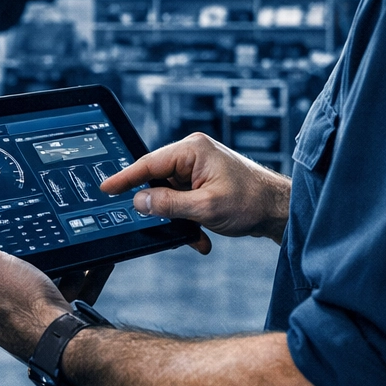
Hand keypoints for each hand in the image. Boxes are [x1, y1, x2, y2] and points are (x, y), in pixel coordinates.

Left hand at [0, 202, 69, 358]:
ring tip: (51, 259)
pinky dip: (53, 276)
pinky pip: (35, 285)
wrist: (59, 342)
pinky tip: (69, 273)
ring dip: (35, 258)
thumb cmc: (22, 305)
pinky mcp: (20, 313)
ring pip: (14, 268)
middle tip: (21, 237)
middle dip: (3, 241)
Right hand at [100, 132, 289, 242]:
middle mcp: (192, 154)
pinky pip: (181, 200)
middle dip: (160, 209)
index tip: (106, 187)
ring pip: (169, 195)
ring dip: (178, 218)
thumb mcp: (205, 207)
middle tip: (160, 225)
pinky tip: (201, 234)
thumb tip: (140, 201)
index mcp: (192, 150)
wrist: (278, 209)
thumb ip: (169, 204)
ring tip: (194, 233)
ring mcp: (197, 168)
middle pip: (157, 181)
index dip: (125, 177)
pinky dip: (187, 219)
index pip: (149, 164)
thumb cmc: (251, 201)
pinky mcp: (201, 182)